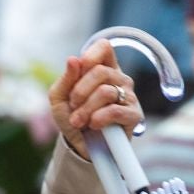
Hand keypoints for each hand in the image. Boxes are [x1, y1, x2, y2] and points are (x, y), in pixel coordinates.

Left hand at [48, 39, 142, 157]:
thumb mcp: (59, 97)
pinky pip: (115, 110)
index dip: (91, 55)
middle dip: (80, 91)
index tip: (80, 69)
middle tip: (73, 106)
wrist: (80, 146)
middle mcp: (119, 79)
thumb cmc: (71, 118)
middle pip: (100, 71)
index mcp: (103, 69)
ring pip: (105, 92)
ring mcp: (128, 96)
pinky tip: (93, 125)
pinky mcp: (134, 115)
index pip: (105, 47)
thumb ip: (66, 78)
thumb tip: (74, 59)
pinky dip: (99, 118)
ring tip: (78, 121)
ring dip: (85, 109)